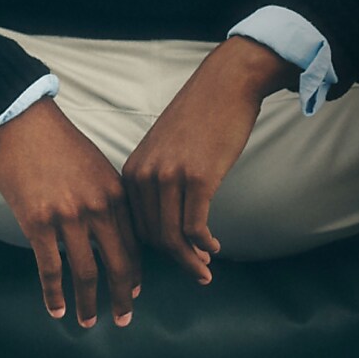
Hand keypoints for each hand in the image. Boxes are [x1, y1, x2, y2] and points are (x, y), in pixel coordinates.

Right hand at [0, 98, 142, 329]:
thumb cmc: (58, 145)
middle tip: (124, 318)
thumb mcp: (96, 168)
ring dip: (88, 303)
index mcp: (116, 194)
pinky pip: (51, 268)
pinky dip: (54, 293)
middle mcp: (98, 208)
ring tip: (87, 323)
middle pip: (119, 263)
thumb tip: (111, 232)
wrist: (22, 124)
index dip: (135, 272)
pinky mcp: (38, 223)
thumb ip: (107, 200)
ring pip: (86, 272)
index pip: (134, 243)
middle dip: (123, 296)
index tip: (135, 292)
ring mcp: (69, 217)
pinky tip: (57, 310)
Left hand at [120, 37, 291, 284]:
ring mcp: (170, 177)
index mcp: (132, 170)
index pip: (136, 225)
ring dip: (190, 260)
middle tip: (197, 272)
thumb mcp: (164, 149)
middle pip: (153, 236)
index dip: (155, 250)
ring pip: (173, 238)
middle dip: (175, 260)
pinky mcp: (198, 178)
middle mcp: (145, 176)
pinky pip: (195, 227)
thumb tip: (166, 216)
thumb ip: (157, 180)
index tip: (175, 260)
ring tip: (205, 270)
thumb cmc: (200, 116)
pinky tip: (214, 247)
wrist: (226, 85)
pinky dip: (204, 245)